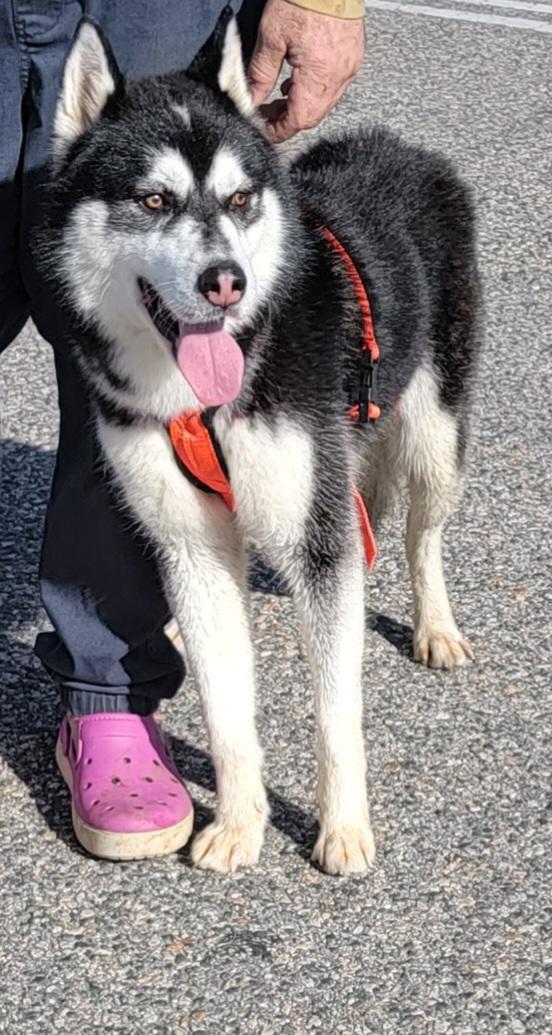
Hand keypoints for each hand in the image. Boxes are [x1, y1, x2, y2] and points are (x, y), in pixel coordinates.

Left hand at [248, 0, 364, 142]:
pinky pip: (334, 86)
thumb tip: (251, 98)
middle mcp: (338, 76)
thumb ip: (260, 74)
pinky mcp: (353, 57)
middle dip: (288, 119)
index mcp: (318, 75)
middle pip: (312, 115)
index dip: (279, 130)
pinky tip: (301, 80)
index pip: (298, 119)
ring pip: (324, 103)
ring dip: (301, 105)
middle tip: (268, 114)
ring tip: (281, 96)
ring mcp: (349, 67)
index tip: (264, 130)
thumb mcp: (271, 37)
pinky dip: (315, 90)